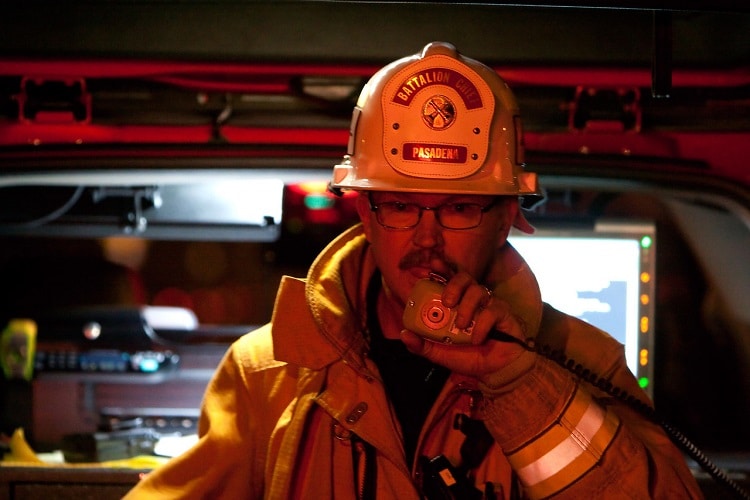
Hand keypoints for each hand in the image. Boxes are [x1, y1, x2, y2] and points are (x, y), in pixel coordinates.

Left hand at [400, 272, 527, 380]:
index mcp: (456, 303)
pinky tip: (476, 339)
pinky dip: (482, 325)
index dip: (442, 268)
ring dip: (466, 307)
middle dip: (453, 285)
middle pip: (464, 277)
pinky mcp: (503, 313)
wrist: (496, 371)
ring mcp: (488, 304)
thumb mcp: (440, 353)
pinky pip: (491, 310)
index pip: (448, 279)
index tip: (433, 264)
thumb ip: (423, 345)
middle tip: (446, 302)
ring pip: (477, 290)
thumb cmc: (469, 357)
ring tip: (461, 325)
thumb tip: (404, 334)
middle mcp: (472, 299)